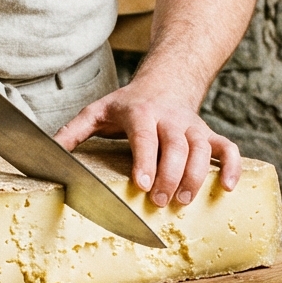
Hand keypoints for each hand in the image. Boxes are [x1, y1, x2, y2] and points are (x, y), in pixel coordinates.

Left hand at [54, 80, 240, 206]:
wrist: (165, 82)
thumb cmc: (127, 104)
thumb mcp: (97, 112)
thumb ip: (73, 132)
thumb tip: (48, 154)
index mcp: (141, 112)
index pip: (146, 135)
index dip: (146, 159)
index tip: (143, 183)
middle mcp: (170, 118)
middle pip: (178, 145)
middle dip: (171, 174)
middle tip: (161, 200)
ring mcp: (192, 126)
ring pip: (204, 149)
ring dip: (198, 176)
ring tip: (185, 201)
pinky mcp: (209, 135)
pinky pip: (228, 149)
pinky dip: (233, 167)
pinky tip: (229, 188)